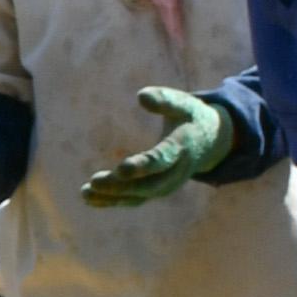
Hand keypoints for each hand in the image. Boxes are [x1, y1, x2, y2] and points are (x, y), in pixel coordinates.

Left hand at [77, 84, 235, 208]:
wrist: (210, 142)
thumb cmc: (191, 118)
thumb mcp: (184, 103)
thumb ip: (164, 99)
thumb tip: (141, 95)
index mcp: (182, 148)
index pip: (162, 160)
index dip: (143, 165)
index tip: (122, 168)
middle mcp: (176, 173)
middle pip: (148, 185)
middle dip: (122, 186)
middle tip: (95, 182)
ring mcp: (167, 185)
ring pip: (139, 196)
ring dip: (113, 196)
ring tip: (85, 192)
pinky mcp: (156, 190)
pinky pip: (134, 199)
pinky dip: (112, 200)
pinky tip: (89, 197)